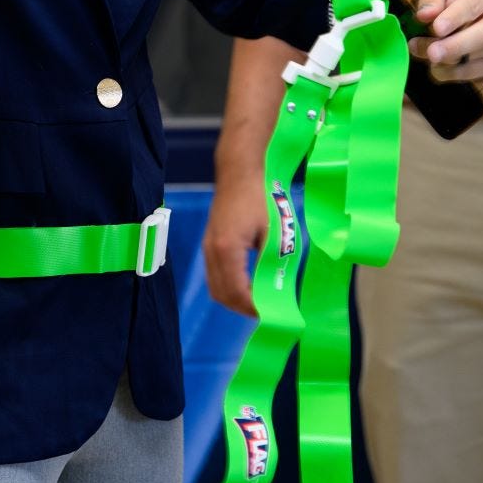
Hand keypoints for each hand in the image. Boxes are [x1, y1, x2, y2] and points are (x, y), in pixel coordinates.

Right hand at [203, 170, 268, 317]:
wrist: (240, 170)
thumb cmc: (261, 197)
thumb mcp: (273, 231)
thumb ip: (271, 262)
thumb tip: (275, 290)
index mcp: (227, 249)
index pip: (237, 292)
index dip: (254, 306)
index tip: (272, 312)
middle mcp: (212, 251)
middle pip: (221, 295)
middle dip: (242, 307)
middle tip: (266, 310)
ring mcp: (207, 247)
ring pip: (215, 287)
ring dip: (234, 298)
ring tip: (258, 299)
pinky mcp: (209, 243)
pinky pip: (214, 275)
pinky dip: (229, 286)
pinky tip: (247, 282)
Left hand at [407, 0, 482, 82]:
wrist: (454, 11)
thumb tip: (425, 15)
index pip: (473, 5)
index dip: (455, 18)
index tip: (437, 28)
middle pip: (481, 35)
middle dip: (454, 46)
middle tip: (431, 53)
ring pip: (476, 57)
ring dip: (447, 61)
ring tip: (424, 54)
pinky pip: (475, 73)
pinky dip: (453, 74)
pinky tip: (437, 69)